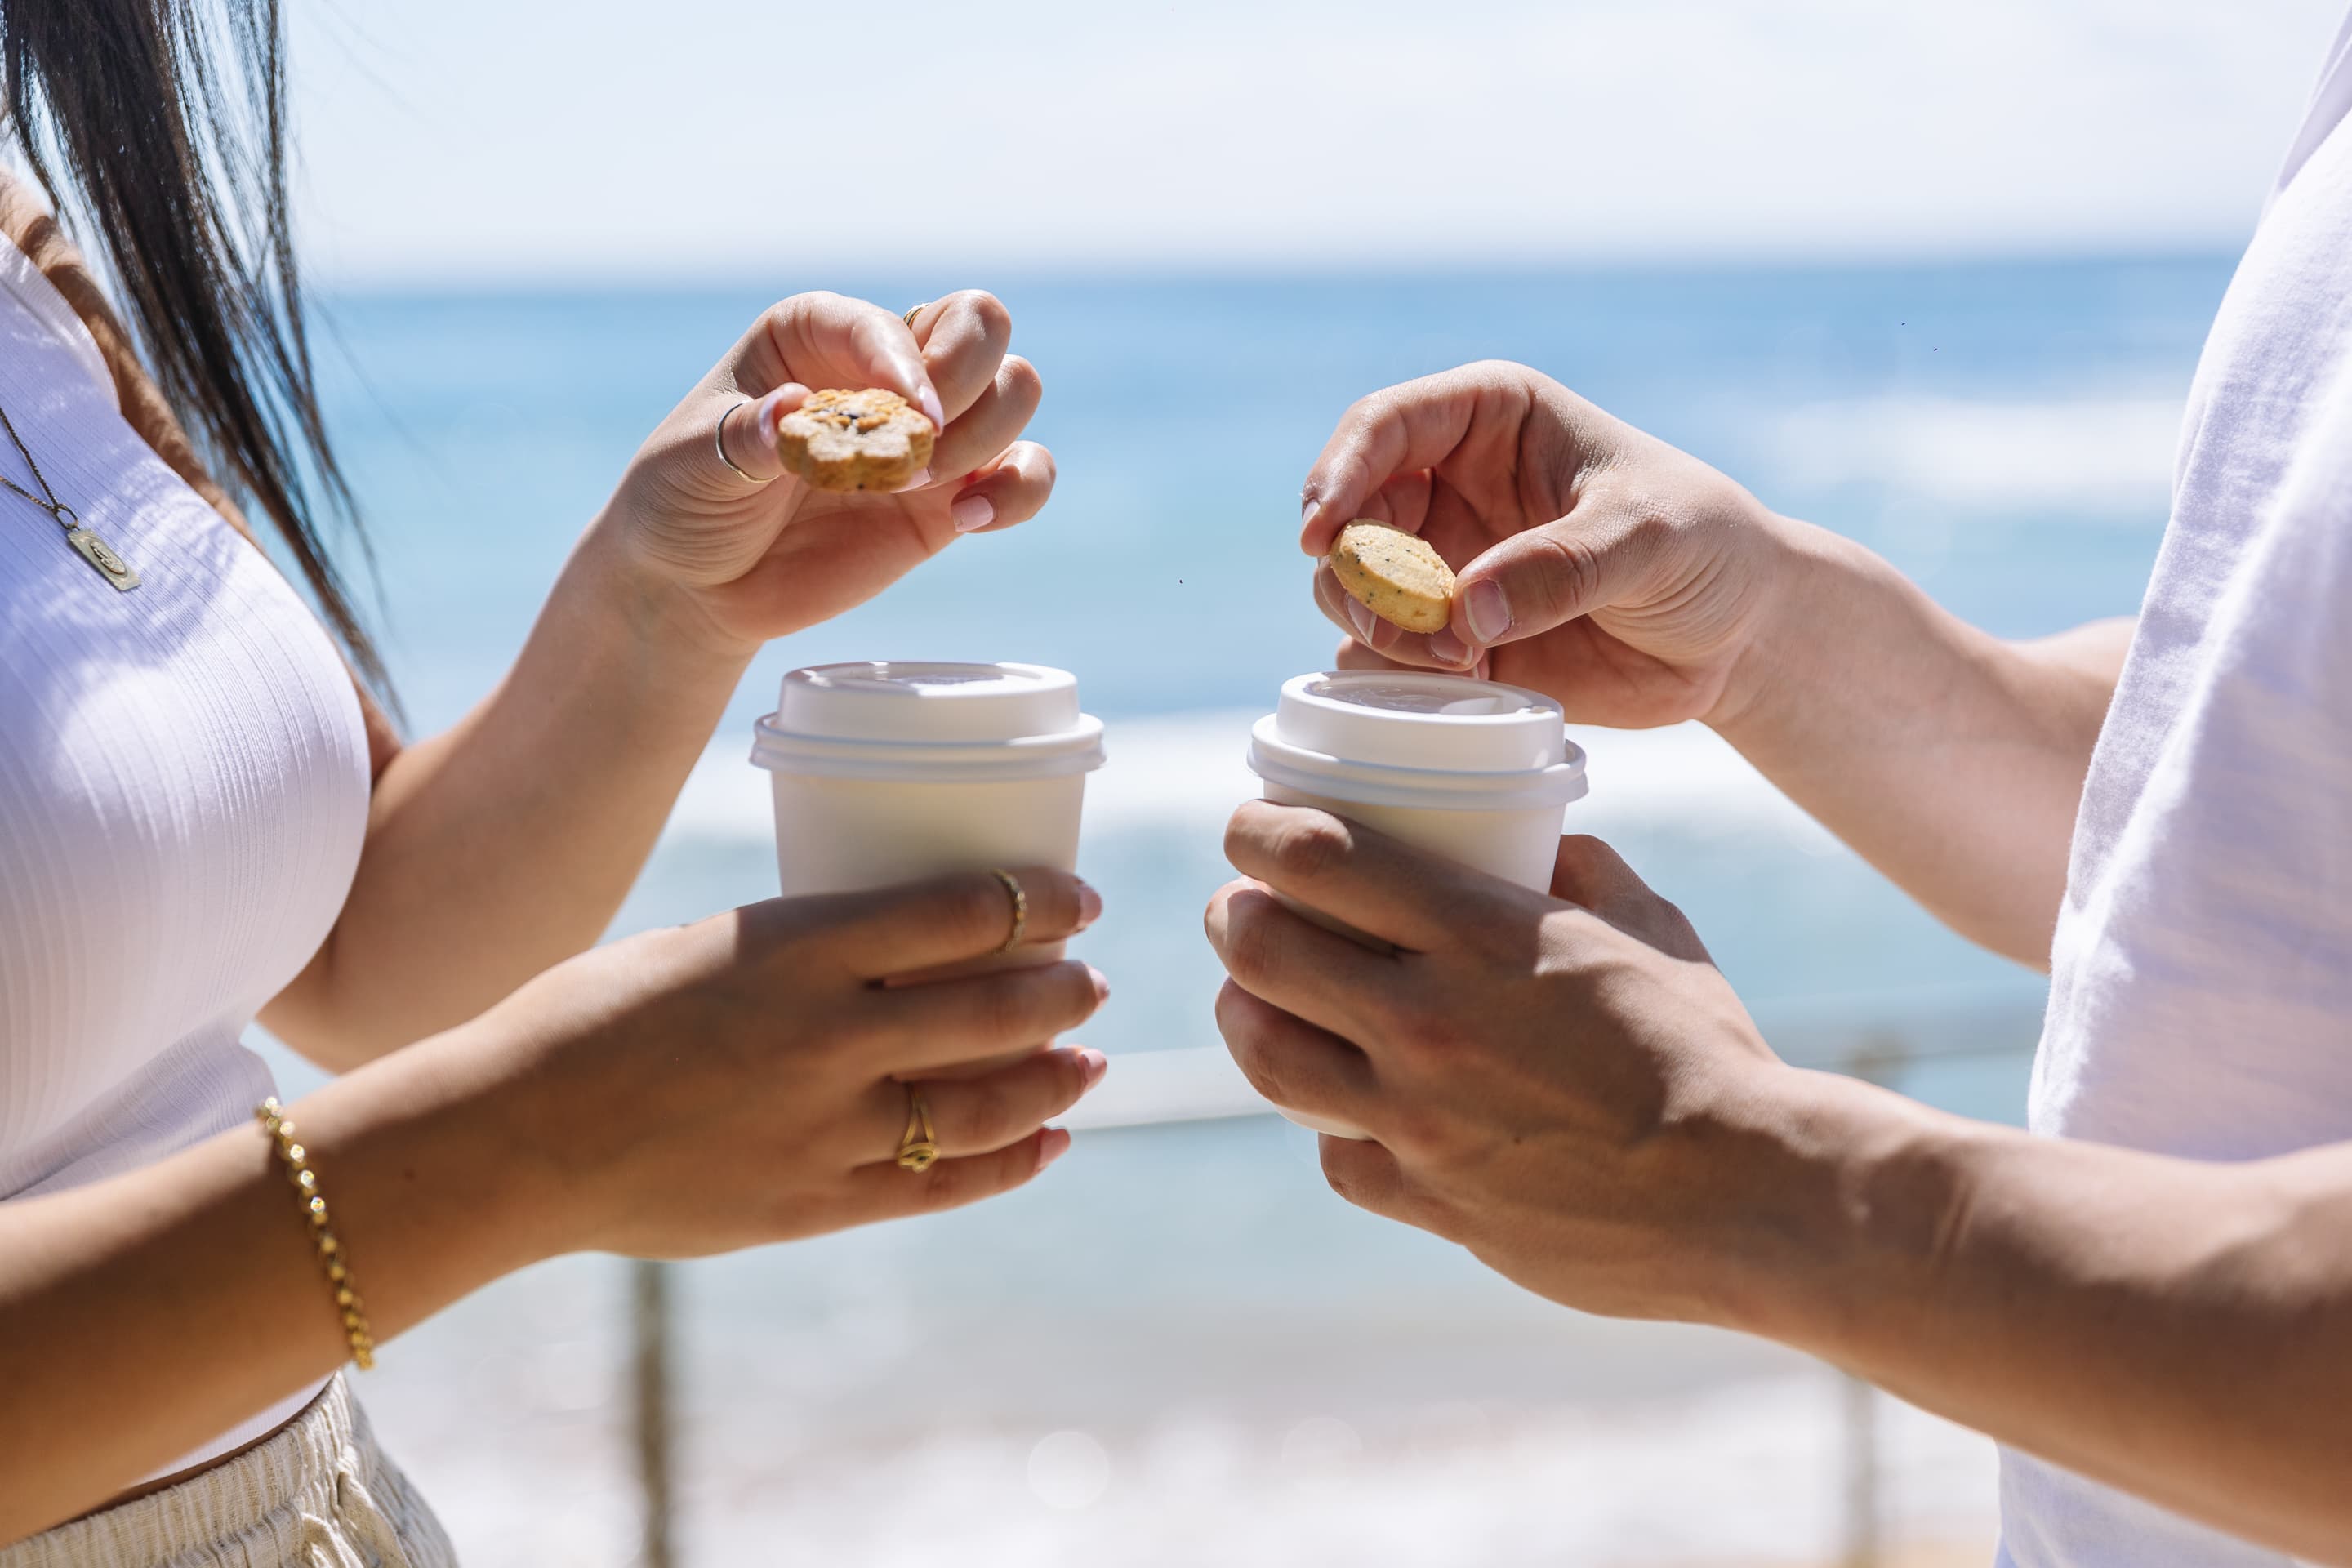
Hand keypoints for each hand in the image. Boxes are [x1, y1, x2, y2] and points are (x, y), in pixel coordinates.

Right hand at [472, 867, 1108, 1258]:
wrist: (510, 1135)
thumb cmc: (590, 1017)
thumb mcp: (707, 943)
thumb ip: (801, 955)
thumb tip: (892, 957)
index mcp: (797, 944)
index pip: (965, 909)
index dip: (1042, 901)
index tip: (1078, 899)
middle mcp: (830, 1032)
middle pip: (998, 1006)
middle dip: (1065, 992)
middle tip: (1091, 983)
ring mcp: (826, 1126)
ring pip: (987, 1101)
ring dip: (1055, 1078)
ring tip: (1090, 1061)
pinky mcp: (813, 1202)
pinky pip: (941, 1184)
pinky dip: (1010, 1163)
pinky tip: (1049, 1143)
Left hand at [607, 290, 1054, 652]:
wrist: (698, 585)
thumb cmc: (684, 500)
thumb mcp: (693, 462)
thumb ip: (746, 437)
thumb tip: (789, 412)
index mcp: (817, 332)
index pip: (889, 323)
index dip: (909, 366)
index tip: (914, 421)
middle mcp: (884, 367)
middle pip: (981, 324)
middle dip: (968, 379)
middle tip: (920, 443)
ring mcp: (926, 432)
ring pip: (1016, 390)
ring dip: (989, 435)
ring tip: (923, 486)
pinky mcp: (951, 497)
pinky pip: (1024, 474)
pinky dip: (1019, 491)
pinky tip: (971, 520)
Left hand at [1205, 801, 1785, 1322]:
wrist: (1750, 1196)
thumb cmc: (1706, 1048)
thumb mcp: (1647, 922)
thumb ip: (1577, 869)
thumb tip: (1534, 838)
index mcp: (1479, 935)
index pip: (1313, 858)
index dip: (1256, 832)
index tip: (1250, 829)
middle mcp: (1427, 1022)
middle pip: (1258, 950)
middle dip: (1232, 916)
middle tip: (1240, 909)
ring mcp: (1417, 1119)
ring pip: (1265, 1054)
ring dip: (1244, 1013)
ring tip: (1256, 997)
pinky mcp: (1427, 1199)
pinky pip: (1333, 1155)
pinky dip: (1327, 1122)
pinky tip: (1345, 1101)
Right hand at [1299, 360, 1789, 727]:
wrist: (1741, 634)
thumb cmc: (1707, 547)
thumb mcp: (1649, 538)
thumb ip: (1563, 566)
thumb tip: (1467, 612)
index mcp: (1487, 422)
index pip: (1382, 427)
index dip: (1338, 473)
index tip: (1322, 533)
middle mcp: (1448, 489)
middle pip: (1351, 520)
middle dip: (1359, 576)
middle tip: (1412, 628)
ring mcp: (1444, 568)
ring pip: (1354, 594)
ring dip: (1380, 632)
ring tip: (1458, 664)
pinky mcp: (1453, 641)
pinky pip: (1385, 659)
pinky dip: (1398, 679)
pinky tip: (1460, 688)